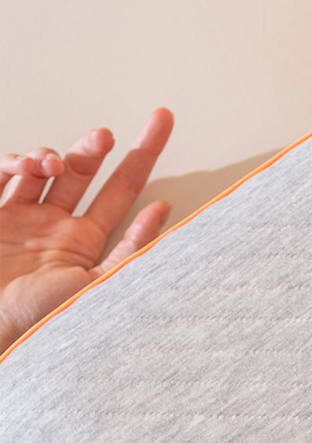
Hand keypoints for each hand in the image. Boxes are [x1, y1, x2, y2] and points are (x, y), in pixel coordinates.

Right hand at [0, 107, 173, 352]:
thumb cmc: (43, 323)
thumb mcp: (99, 289)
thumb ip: (131, 251)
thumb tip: (164, 208)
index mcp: (85, 245)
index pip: (122, 192)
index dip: (142, 157)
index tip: (162, 120)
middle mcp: (54, 227)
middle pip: (84, 171)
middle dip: (99, 145)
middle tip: (114, 132)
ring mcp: (20, 217)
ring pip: (44, 168)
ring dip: (55, 156)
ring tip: (54, 167)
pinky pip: (5, 174)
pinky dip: (15, 163)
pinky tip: (27, 168)